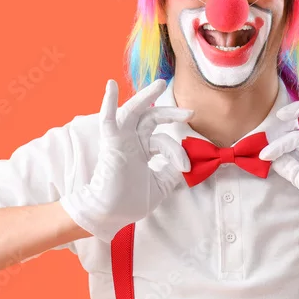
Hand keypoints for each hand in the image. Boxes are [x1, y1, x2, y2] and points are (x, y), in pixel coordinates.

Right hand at [59, 79, 191, 242]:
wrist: (111, 214)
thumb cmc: (130, 203)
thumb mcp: (159, 186)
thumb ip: (171, 173)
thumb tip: (184, 162)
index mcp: (141, 151)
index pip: (163, 141)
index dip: (177, 151)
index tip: (185, 167)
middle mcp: (131, 142)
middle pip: (151, 118)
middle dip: (171, 113)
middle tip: (190, 113)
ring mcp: (121, 141)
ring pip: (133, 111)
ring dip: (145, 96)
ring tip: (160, 84)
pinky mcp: (111, 143)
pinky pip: (108, 119)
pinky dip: (109, 102)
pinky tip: (111, 85)